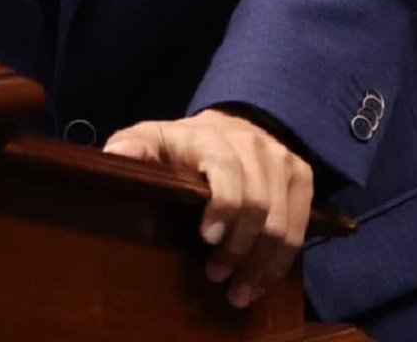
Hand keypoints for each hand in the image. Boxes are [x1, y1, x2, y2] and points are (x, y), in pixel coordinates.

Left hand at [102, 107, 312, 307]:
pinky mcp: (302, 176)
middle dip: (239, 248)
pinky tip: (263, 280)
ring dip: (262, 263)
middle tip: (217, 277)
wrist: (232, 124)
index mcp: (213, 138)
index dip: (223, 206)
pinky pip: (301, 226)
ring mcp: (282, 160)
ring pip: (282, 222)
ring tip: (240, 292)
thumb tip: (114, 155)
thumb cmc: (184, 143)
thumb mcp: (153, 138)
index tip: (207, 239)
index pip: (227, 170)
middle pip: (259, 204)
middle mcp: (254, 145)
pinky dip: (282, 260)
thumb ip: (134, 146)